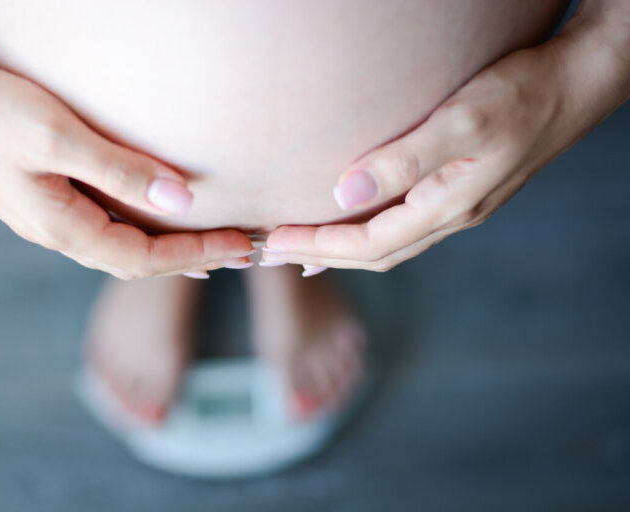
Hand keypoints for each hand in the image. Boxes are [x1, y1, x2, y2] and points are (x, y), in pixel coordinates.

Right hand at [0, 63, 254, 278]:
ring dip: (173, 251)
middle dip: (194, 259)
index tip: (242, 246)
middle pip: (139, 262)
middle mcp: (59, 234)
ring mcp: (51, 221)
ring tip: (214, 248)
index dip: (198, 254)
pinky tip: (160, 227)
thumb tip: (181, 202)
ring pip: (125, 248)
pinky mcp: (47, 201)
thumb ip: (120, 171)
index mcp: (63, 228)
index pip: (146, 258)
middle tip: (243, 252)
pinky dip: (146, 234)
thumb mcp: (56, 137)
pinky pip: (110, 229)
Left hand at [264, 16, 629, 272]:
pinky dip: (365, 234)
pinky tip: (350, 225)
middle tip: (270, 253)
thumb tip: (343, 194)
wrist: (574, 85)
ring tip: (299, 251)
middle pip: (373, 254)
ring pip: (387, 244)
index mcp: (446, 208)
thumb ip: (403, 161)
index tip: (273, 242)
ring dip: (340, 250)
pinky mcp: (457, 190)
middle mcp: (450, 217)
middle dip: (320, 256)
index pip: (367, 244)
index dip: (317, 246)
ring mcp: (456, 207)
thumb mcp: (461, 123)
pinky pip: (401, 226)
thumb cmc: (521, 96)